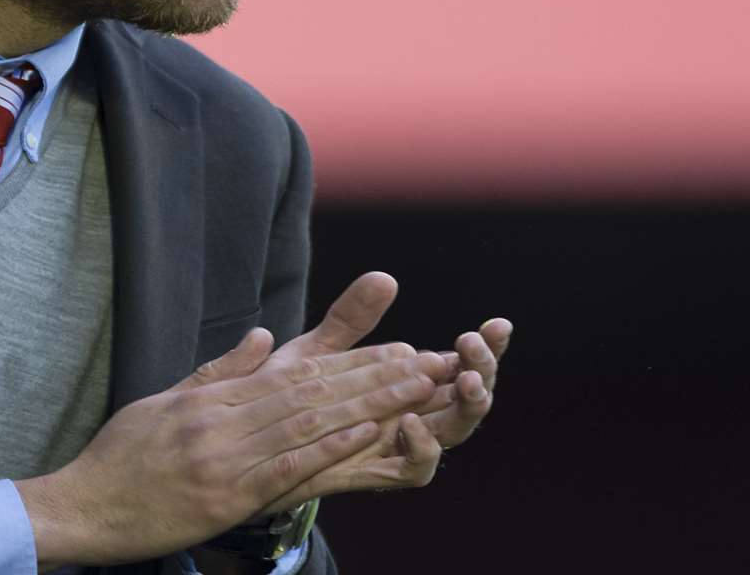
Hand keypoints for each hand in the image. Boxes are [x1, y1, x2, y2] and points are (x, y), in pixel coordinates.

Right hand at [17, 324, 442, 566]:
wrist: (84, 506)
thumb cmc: (120, 457)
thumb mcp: (165, 401)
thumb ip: (218, 372)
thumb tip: (262, 337)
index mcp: (211, 399)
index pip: (294, 373)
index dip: (350, 361)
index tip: (393, 349)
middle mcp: (222, 421)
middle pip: (311, 391)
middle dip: (372, 376)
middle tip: (422, 361)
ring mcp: (224, 459)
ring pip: (306, 423)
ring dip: (365, 404)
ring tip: (411, 389)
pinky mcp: (224, 498)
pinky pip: (283, 469)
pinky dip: (325, 449)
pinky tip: (364, 435)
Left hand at [255, 275, 513, 513]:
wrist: (252, 449)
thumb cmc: (289, 399)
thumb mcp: (319, 351)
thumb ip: (351, 319)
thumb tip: (385, 277)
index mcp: (409, 384)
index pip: (462, 362)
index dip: (486, 347)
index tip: (497, 324)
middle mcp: (414, 415)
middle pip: (470, 397)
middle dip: (484, 371)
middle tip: (474, 345)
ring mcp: (399, 446)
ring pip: (454, 431)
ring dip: (466, 406)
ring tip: (462, 378)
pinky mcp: (377, 472)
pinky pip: (416, 470)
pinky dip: (422, 447)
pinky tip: (410, 420)